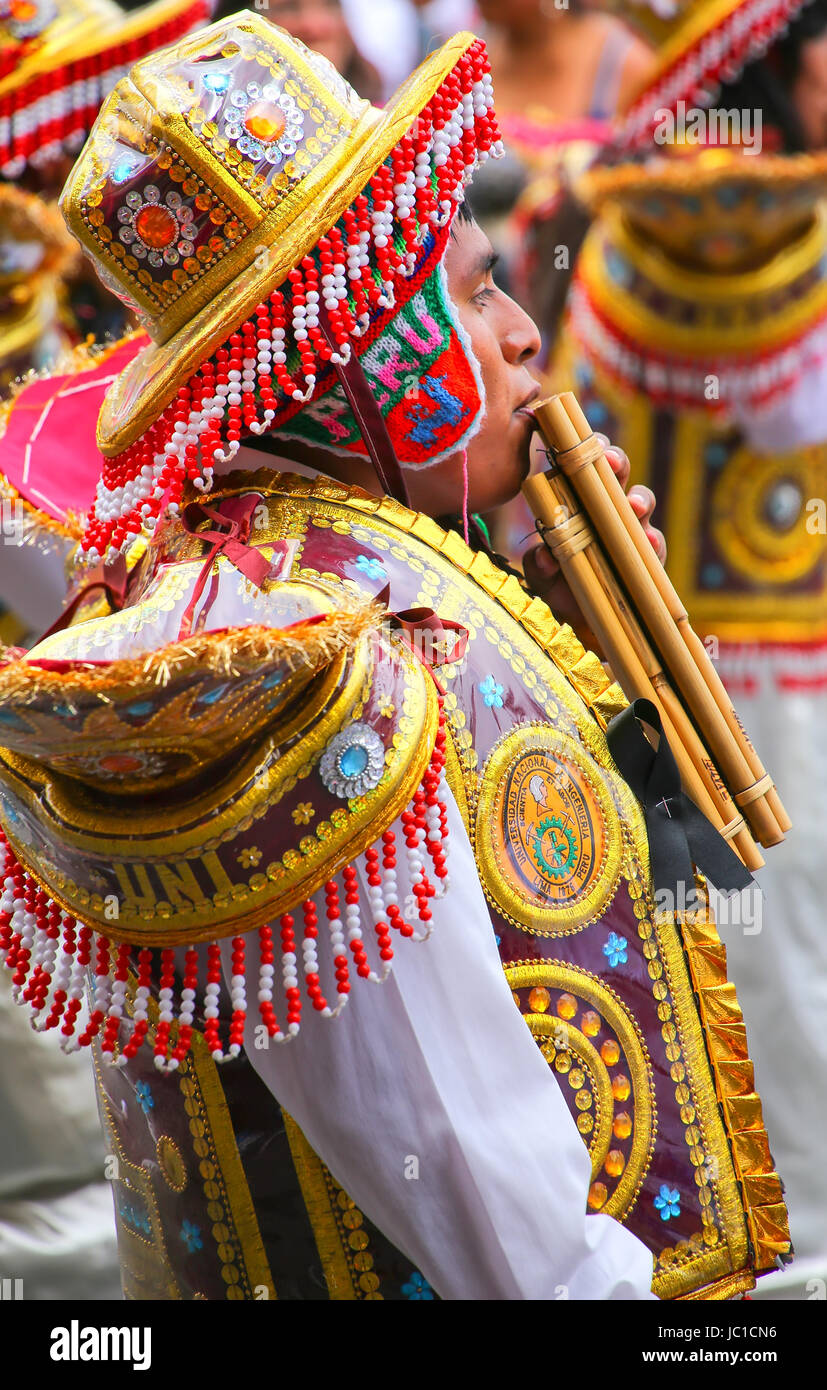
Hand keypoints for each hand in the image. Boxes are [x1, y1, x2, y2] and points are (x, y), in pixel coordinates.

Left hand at [522, 435, 665, 656]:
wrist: (579, 621)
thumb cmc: (557, 585)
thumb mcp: (540, 575)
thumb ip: (538, 563)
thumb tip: (545, 555)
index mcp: (579, 500)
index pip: (583, 464)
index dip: (584, 449)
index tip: (575, 444)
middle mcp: (607, 509)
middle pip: (617, 473)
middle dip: (616, 461)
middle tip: (610, 461)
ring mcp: (630, 531)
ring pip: (642, 503)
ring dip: (640, 499)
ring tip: (634, 505)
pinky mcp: (648, 558)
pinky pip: (654, 546)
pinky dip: (652, 543)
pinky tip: (649, 543)